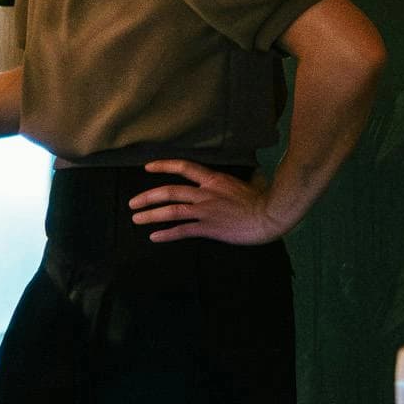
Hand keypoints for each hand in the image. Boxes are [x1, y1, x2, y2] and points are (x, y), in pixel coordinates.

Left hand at [128, 160, 285, 244]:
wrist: (271, 215)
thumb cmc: (265, 200)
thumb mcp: (250, 183)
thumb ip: (240, 180)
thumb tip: (252, 175)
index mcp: (214, 180)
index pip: (184, 167)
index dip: (163, 166)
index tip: (147, 167)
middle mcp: (205, 193)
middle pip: (169, 191)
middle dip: (147, 197)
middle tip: (133, 202)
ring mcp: (206, 210)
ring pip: (171, 210)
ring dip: (150, 214)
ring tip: (136, 219)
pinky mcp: (209, 227)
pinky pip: (182, 230)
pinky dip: (166, 233)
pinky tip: (154, 236)